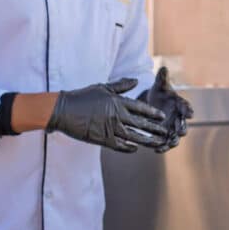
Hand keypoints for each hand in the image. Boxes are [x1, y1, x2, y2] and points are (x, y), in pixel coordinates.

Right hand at [46, 78, 166, 152]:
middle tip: (165, 132)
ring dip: (146, 140)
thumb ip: (121, 85)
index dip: (152, 113)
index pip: (140, 108)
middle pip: (140, 123)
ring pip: (133, 136)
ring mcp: (110, 128)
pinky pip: (119, 145)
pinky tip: (135, 149)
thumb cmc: (82, 97)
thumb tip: (136, 80)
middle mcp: (117, 115)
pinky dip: (128, 147)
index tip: (162, 117)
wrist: (63, 110)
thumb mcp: (103, 87)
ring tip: (157, 143)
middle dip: (154, 128)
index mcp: (118, 102)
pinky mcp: (102, 139)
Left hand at [140, 67, 193, 152]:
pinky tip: (156, 149)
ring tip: (169, 144)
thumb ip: (161, 78)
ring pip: (176, 137)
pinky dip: (162, 147)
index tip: (190, 114)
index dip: (188, 110)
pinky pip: (165, 143)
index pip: (186, 107)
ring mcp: (172, 128)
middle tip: (181, 131)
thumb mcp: (159, 85)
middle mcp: (179, 117)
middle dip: (182, 128)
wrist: (153, 103)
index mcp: (180, 104)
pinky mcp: (164, 136)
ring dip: (173, 141)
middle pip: (183, 124)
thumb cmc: (159, 92)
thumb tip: (163, 67)